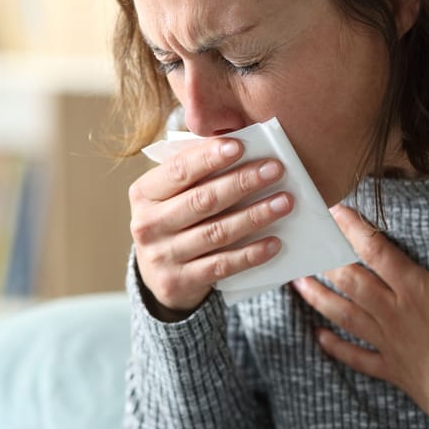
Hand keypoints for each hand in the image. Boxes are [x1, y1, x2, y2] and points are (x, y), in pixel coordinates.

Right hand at [130, 137, 292, 319]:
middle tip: (275, 169)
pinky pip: (222, 265)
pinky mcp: (178, 282)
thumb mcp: (171, 195)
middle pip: (202, 200)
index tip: (240, 146)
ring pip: (216, 232)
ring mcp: (161, 256)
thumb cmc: (173, 219)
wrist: (156, 274)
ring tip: (284, 202)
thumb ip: (195, 172)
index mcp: (144, 194)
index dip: (208, 157)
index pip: (178, 170)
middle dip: (242, 182)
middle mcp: (147, 225)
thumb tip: (240, 148)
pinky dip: (250, 253)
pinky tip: (274, 242)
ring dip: (255, 216)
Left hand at [293, 200, 428, 428]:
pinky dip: (335, 346)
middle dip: (327, 259)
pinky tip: (318, 336)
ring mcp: (387, 342)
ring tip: (297, 282)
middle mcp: (393, 313)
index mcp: (415, 291)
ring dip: (319, 297)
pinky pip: (355, 356)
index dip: (354, 228)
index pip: (377, 251)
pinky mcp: (389, 368)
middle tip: (307, 242)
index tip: (335, 210)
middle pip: (350, 281)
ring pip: (344, 314)